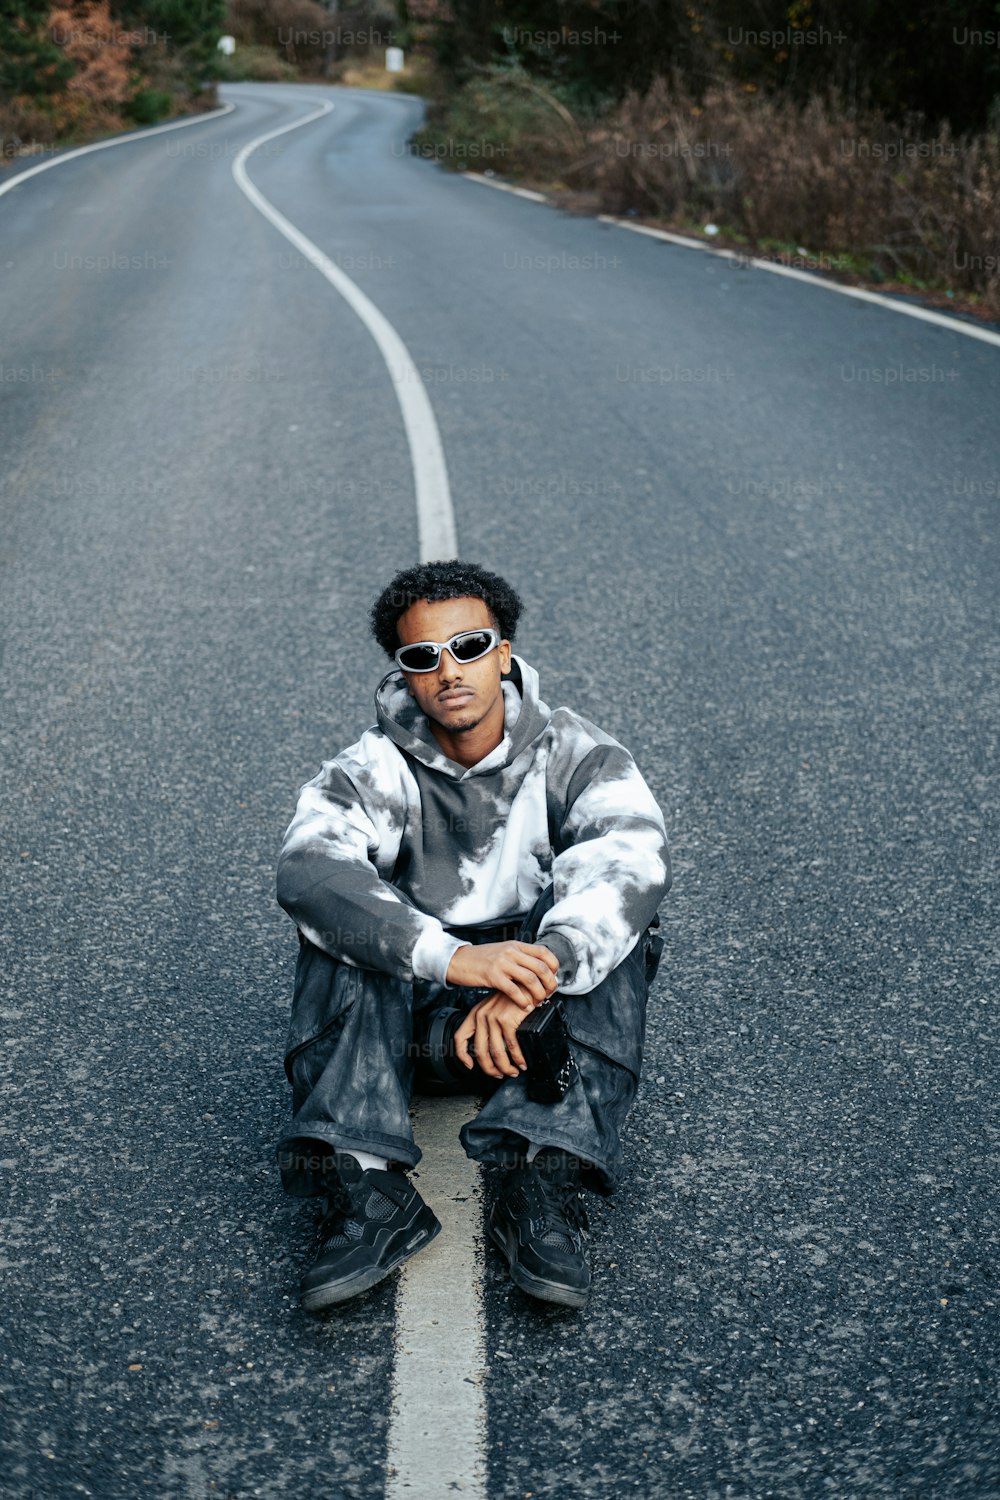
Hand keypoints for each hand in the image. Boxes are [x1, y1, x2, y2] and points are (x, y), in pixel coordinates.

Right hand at [445, 940, 559, 1010]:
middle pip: (541, 967)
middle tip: (550, 993)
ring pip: (531, 979)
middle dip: (550, 983)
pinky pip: (514, 990)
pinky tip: (525, 1006)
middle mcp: (511, 952)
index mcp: (516, 945)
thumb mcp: (502, 952)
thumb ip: (519, 957)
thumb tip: (537, 970)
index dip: (554, 966)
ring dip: (539, 993)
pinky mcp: (492, 976)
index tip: (553, 977)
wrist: (457, 960)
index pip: (544, 952)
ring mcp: (502, 963)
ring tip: (539, 1001)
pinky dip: (523, 1000)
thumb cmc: (480, 959)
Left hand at [454, 994, 530, 1079]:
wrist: (527, 982)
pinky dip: (518, 1058)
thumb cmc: (515, 994)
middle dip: (490, 1068)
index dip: (462, 1055)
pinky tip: (522, 1062)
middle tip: (499, 1074)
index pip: (460, 1037)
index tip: (469, 1065)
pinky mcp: (506, 1020)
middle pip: (480, 1052)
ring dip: (505, 1067)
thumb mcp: (496, 1006)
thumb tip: (495, 1046)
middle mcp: (481, 1016)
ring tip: (514, 1071)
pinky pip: (511, 1047)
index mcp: (475, 1014)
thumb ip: (491, 1022)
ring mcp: (493, 1018)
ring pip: (496, 1053)